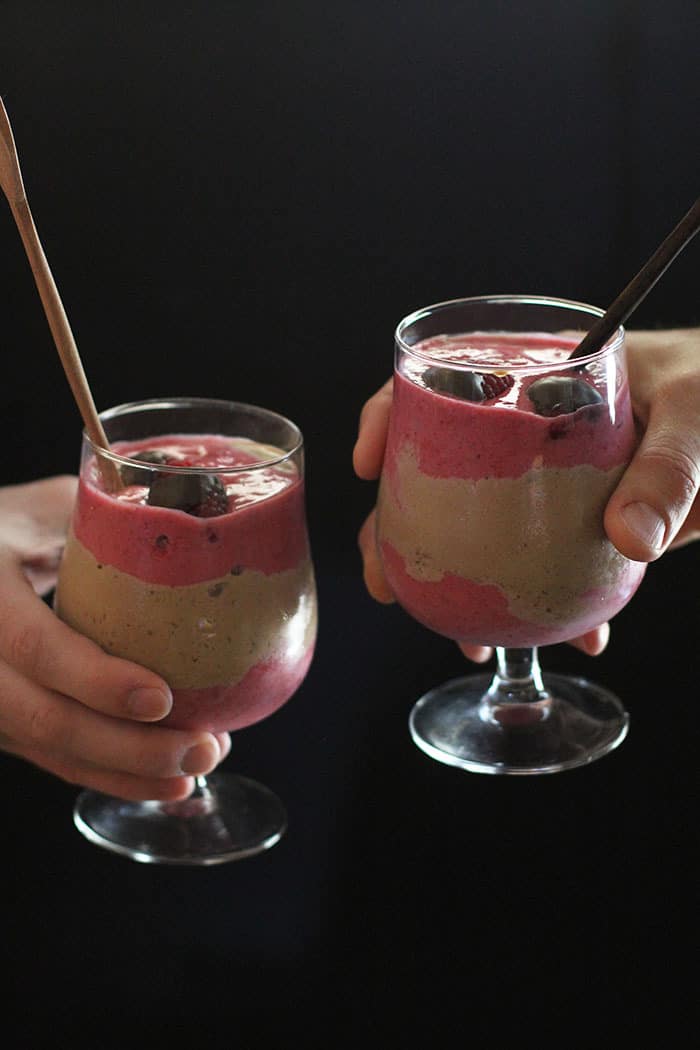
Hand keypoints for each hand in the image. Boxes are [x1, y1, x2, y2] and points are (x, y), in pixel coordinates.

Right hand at [0, 476, 229, 799]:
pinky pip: (50, 759)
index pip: (31, 644)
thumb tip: (198, 525)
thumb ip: (104, 516)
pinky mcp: (1, 721)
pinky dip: (108, 775)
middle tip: (204, 747)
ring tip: (198, 765)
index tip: (161, 698)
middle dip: (128, 747)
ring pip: (48, 750)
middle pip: (41, 718)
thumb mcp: (44, 506)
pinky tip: (163, 781)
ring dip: (128, 771)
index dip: (94, 679)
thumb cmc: (8, 526)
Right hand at [352, 328, 699, 661]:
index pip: (436, 381)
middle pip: (433, 472)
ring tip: (468, 640)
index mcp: (532, 373)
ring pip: (474, 530)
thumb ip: (667, 470)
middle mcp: (522, 428)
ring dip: (462, 588)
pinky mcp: (574, 522)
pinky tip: (574, 639)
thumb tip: (631, 540)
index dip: (387, 419)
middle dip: (398, 534)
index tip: (368, 465)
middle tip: (387, 584)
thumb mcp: (694, 412)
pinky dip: (550, 606)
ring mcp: (542, 481)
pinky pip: (541, 564)